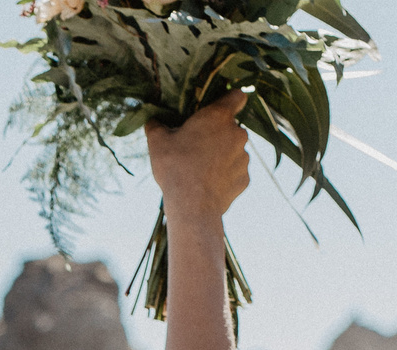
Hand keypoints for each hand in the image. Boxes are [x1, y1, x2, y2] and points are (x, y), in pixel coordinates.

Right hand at [144, 91, 250, 223]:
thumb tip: (152, 120)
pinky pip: (235, 172)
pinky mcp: (245, 179)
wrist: (192, 207)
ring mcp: (244, 157)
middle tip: (197, 147)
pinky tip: (209, 184)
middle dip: (218, 134)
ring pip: (234, 150)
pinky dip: (225, 176)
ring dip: (222, 155)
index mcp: (219, 116)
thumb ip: (156, 125)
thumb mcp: (157, 142)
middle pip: (232, 127)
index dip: (230, 100)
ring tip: (201, 170)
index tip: (221, 107)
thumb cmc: (175, 168)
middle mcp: (238, 133)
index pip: (237, 96)